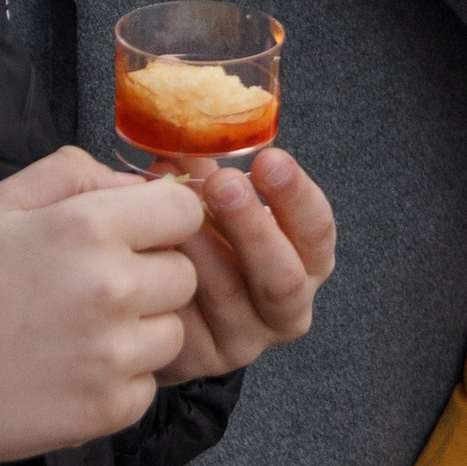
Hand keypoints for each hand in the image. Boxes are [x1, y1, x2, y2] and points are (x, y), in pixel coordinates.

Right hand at [0, 148, 203, 465]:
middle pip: (185, 274)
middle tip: (95, 288)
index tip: (134, 236)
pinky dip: (121, 379)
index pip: (184, 213)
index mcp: (88, 227)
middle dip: (152, 275)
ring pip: (173, 331)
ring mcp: (114, 354)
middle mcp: (113, 289)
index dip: (162, 222)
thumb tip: (134, 182)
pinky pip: (150, 384)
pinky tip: (72, 369)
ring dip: (141, 329)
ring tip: (82, 331)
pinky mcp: (109, 408)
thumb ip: (74, 173)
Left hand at [156, 142, 337, 378]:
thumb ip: (211, 166)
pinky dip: (167, 279)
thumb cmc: (200, 239)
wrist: (162, 306)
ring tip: (172, 210)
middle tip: (224, 184)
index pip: (317, 232)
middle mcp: (286, 307)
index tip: (269, 159)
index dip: (296, 196)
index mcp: (305, 261)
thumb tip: (181, 106)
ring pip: (228, 297)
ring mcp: (245, 339)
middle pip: (282, 277)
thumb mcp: (215, 200)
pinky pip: (185, 319)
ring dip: (201, 247)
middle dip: (253, 227)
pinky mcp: (200, 358)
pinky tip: (149, 248)